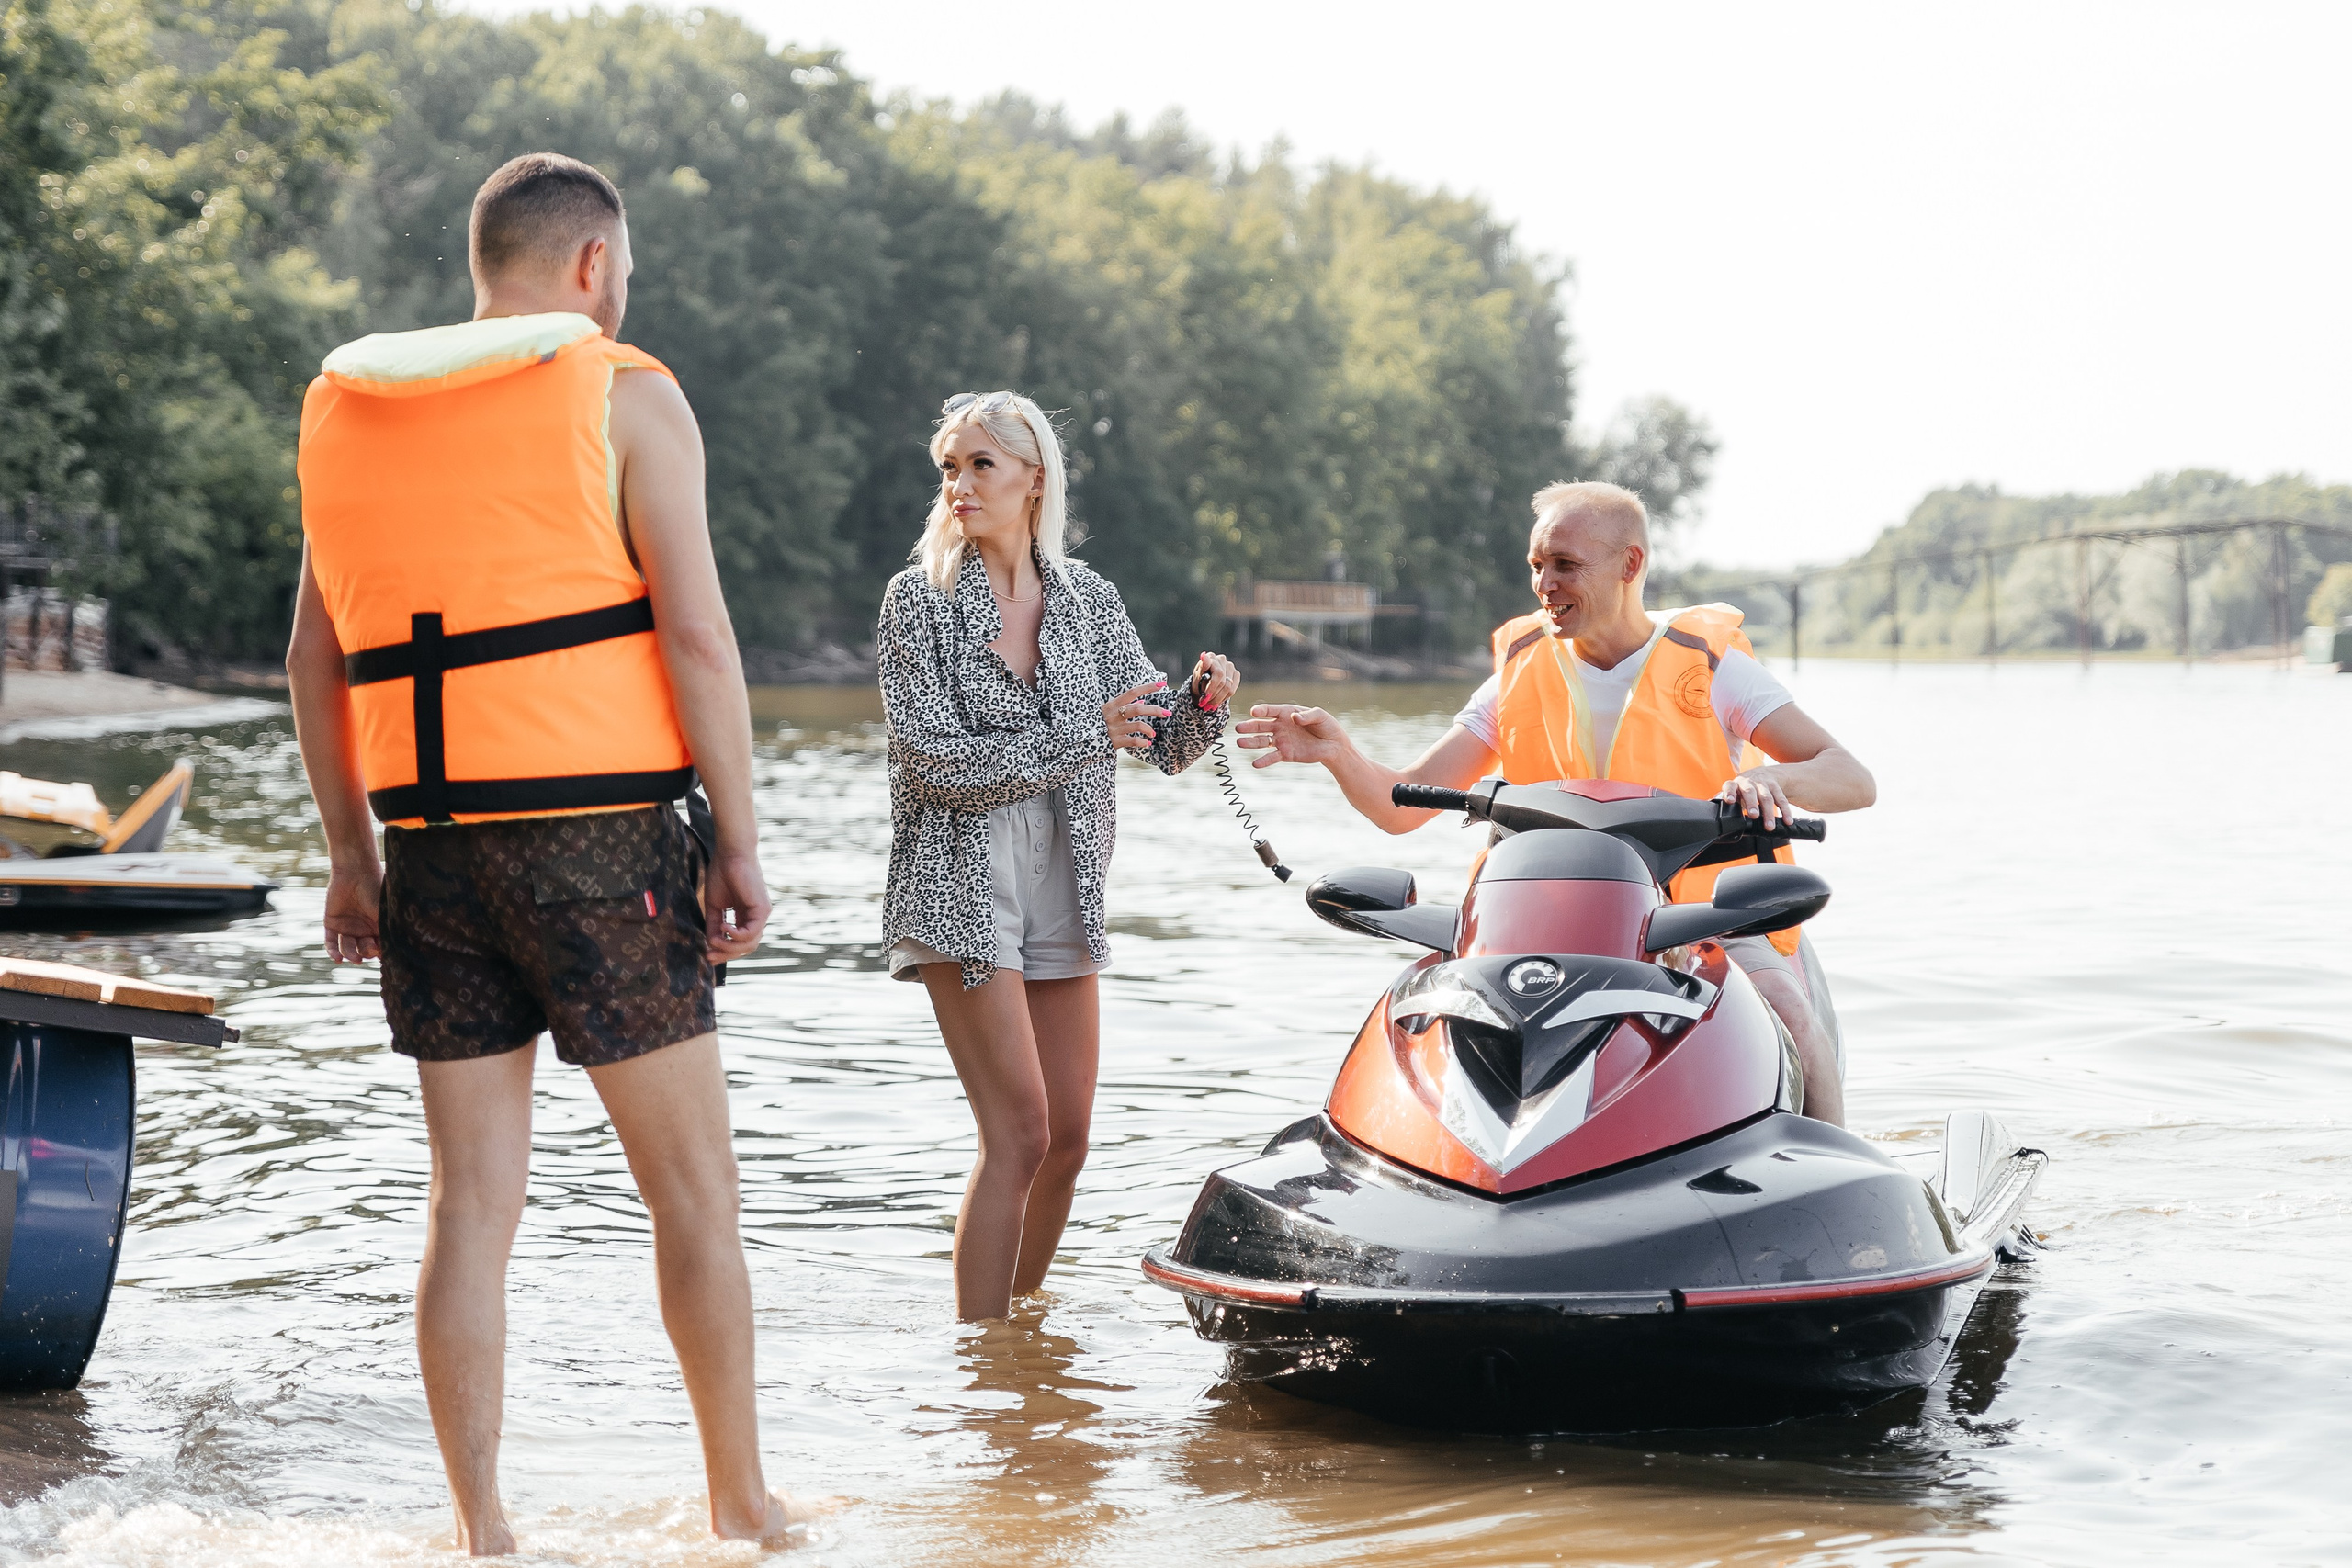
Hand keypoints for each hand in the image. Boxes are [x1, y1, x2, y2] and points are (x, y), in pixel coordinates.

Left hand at [323, 862, 382, 962]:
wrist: (356, 872)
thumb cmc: (375, 890)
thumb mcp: (385, 912)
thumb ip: (388, 931)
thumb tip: (397, 951)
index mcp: (378, 927)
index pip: (380, 947)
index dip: (381, 953)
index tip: (383, 954)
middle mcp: (363, 930)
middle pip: (364, 951)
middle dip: (366, 953)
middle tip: (369, 949)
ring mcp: (347, 928)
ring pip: (347, 949)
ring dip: (350, 954)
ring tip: (354, 958)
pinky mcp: (332, 924)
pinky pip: (331, 942)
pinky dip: (333, 952)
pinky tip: (337, 959)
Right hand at [702, 848, 771, 960]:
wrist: (730, 854)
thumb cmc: (721, 874)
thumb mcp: (714, 906)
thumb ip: (713, 926)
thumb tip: (709, 945)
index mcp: (745, 917)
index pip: (738, 943)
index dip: (723, 952)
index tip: (707, 955)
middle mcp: (756, 918)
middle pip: (745, 948)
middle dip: (726, 954)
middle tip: (709, 955)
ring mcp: (761, 914)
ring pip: (749, 944)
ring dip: (730, 947)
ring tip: (714, 940)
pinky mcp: (763, 909)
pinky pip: (751, 932)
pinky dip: (735, 935)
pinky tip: (723, 927)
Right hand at [1103, 678, 1170, 749]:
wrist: (1080, 739)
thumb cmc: (1096, 723)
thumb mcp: (1107, 711)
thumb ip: (1124, 706)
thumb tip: (1141, 701)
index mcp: (1112, 705)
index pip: (1133, 692)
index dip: (1148, 687)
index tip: (1162, 684)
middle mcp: (1113, 715)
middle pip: (1138, 708)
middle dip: (1155, 710)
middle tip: (1167, 713)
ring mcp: (1114, 728)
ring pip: (1138, 725)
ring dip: (1149, 729)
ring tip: (1152, 734)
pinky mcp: (1114, 741)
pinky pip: (1133, 740)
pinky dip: (1142, 742)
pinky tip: (1146, 743)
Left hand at [1189, 651, 1239, 709]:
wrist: (1204, 684)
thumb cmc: (1199, 679)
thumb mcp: (1196, 676)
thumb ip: (1201, 668)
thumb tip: (1203, 655)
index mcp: (1211, 657)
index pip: (1218, 674)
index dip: (1212, 687)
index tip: (1205, 696)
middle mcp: (1222, 660)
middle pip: (1222, 683)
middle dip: (1212, 696)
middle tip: (1204, 705)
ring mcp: (1230, 666)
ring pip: (1228, 688)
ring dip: (1217, 699)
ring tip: (1209, 705)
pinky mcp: (1236, 674)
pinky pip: (1232, 690)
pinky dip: (1223, 698)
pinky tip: (1216, 701)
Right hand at [1234, 703, 1349, 768]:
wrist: (1334, 745)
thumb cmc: (1327, 726)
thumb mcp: (1320, 716)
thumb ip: (1307, 716)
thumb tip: (1294, 718)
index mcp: (1287, 713)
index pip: (1270, 710)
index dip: (1262, 710)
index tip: (1254, 712)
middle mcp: (1280, 726)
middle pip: (1261, 725)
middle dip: (1249, 726)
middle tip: (1238, 728)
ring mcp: (1281, 740)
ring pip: (1262, 741)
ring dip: (1251, 742)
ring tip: (1239, 743)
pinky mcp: (1285, 754)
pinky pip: (1272, 757)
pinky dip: (1264, 761)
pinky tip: (1255, 763)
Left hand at [1718, 767, 1794, 829]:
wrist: (1762, 774)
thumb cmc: (1744, 789)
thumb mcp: (1735, 793)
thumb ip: (1730, 803)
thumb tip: (1719, 816)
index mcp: (1735, 784)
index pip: (1730, 786)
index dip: (1729, 793)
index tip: (1730, 801)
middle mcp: (1749, 782)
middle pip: (1750, 792)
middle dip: (1752, 804)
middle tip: (1753, 815)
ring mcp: (1763, 784)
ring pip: (1767, 798)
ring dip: (1768, 812)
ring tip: (1769, 826)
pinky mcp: (1775, 787)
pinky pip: (1781, 799)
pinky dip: (1785, 811)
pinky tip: (1787, 821)